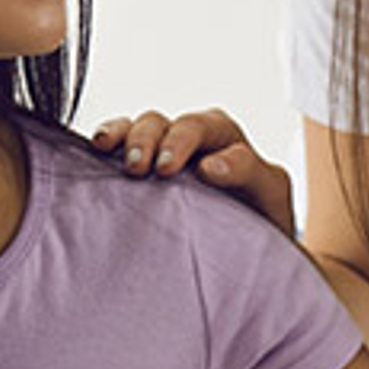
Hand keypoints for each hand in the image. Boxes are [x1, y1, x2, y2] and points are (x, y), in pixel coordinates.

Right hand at [91, 106, 299, 233]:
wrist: (243, 244)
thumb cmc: (262, 214)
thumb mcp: (270, 191)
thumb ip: (249, 172)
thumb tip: (209, 167)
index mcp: (224, 136)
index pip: (204, 128)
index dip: (187, 143)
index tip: (181, 171)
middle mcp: (189, 136)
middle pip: (166, 124)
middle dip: (155, 141)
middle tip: (148, 169)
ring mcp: (160, 148)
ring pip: (141, 128)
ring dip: (130, 141)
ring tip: (127, 165)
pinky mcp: (137, 164)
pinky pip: (118, 141)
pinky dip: (108, 138)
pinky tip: (98, 149)